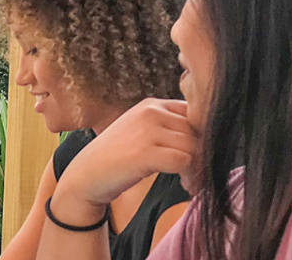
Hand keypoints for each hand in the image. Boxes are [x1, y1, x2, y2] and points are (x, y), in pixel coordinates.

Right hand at [51, 99, 197, 209]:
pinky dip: (190, 177)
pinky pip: (184, 161)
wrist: (85, 176)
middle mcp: (150, 112)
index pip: (195, 112)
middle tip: (197, 175)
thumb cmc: (114, 159)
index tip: (199, 156)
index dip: (202, 136)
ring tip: (190, 182)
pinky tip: (184, 186)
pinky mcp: (145, 152)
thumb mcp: (140, 132)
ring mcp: (147, 130)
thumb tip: (206, 137)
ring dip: (198, 168)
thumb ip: (167, 128)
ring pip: (194, 146)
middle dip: (203, 155)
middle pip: (198, 130)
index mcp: (151, 105)